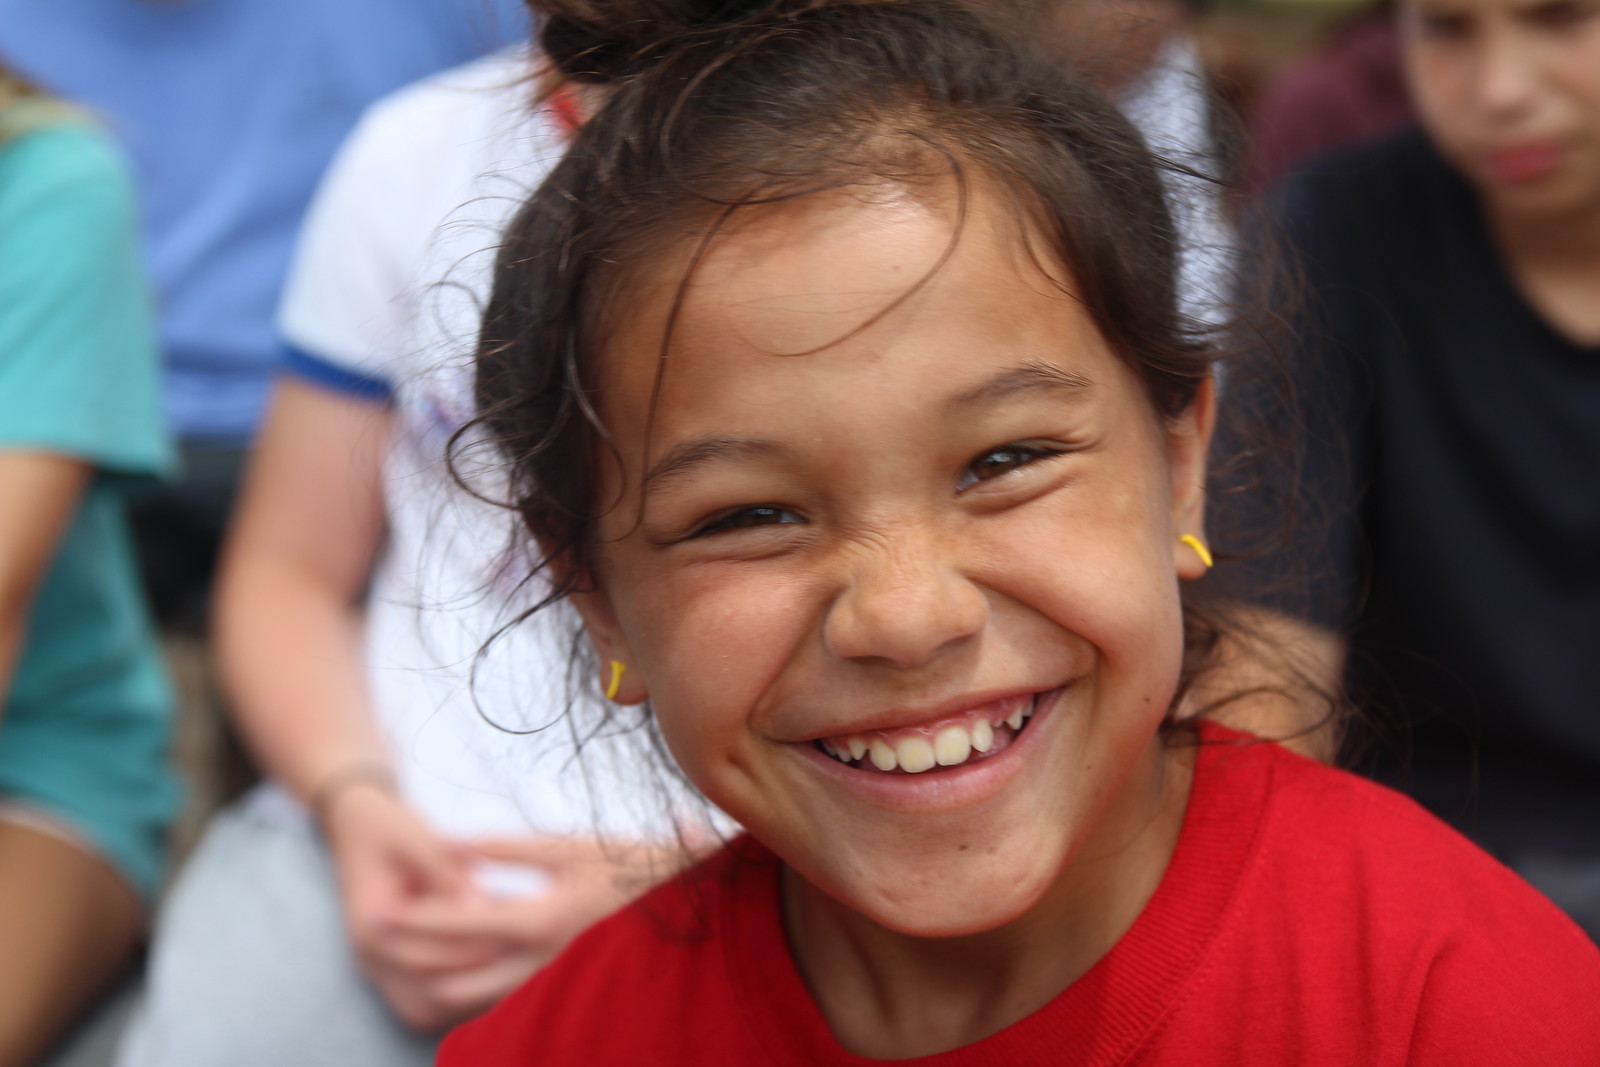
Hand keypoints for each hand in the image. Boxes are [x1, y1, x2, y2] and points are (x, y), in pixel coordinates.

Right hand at [322, 786, 506, 1030]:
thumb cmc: (390, 827)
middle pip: (424, 993)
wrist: (358, 826)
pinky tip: (496, 985)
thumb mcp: (417, 839)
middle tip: (520, 967)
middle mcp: (368, 955)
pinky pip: (426, 1004)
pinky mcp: (393, 969)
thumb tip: (480, 904)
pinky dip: (457, 1002)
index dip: (466, 953)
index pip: (422, 958)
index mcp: (372, 923)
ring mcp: (379, 967)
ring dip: (465, 1001)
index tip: (507, 942)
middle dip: (471, 983)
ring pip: (424, 1009)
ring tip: (514, 980)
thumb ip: (445, 872)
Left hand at [373, 835, 692, 1024]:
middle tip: (380, 946)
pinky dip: (473, 991)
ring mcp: (555, 981)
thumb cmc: (627, 862)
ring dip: (438, 984)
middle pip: (458, 977)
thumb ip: (503, 848)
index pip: (460, 926)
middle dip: (414, 963)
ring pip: (479, 998)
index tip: (380, 915)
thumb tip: (450, 844)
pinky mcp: (565, 986)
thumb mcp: (564, 846)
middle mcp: (543, 961)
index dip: (417, 921)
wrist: (690, 898)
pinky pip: (506, 999)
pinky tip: (455, 979)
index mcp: (539, 920)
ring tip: (406, 967)